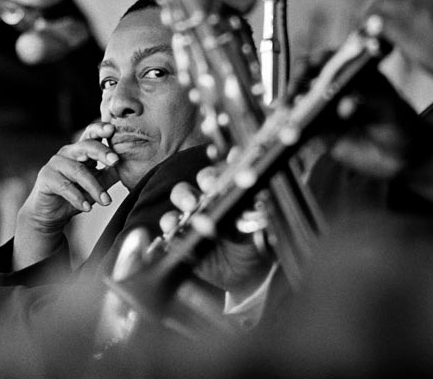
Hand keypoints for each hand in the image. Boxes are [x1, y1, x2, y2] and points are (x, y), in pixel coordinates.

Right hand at [13, 122, 121, 268]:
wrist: (52, 213)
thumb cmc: (77, 194)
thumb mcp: (98, 182)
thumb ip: (111, 172)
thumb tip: (133, 165)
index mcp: (82, 149)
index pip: (91, 133)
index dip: (101, 129)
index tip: (113, 129)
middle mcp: (68, 152)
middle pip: (86, 146)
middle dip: (102, 152)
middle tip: (116, 161)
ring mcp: (55, 164)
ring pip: (78, 170)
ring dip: (94, 187)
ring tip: (106, 201)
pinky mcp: (46, 178)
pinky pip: (64, 186)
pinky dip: (77, 198)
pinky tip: (87, 208)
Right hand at [161, 164, 273, 293]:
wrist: (243, 276)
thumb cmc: (254, 247)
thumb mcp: (261, 230)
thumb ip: (259, 215)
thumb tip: (264, 199)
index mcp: (234, 191)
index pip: (231, 168)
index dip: (231, 158)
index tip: (235, 155)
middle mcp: (213, 197)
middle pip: (204, 178)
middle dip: (206, 179)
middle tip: (210, 187)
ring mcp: (195, 213)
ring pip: (182, 194)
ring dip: (184, 196)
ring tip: (190, 205)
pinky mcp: (181, 233)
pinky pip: (169, 224)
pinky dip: (169, 223)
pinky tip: (172, 227)